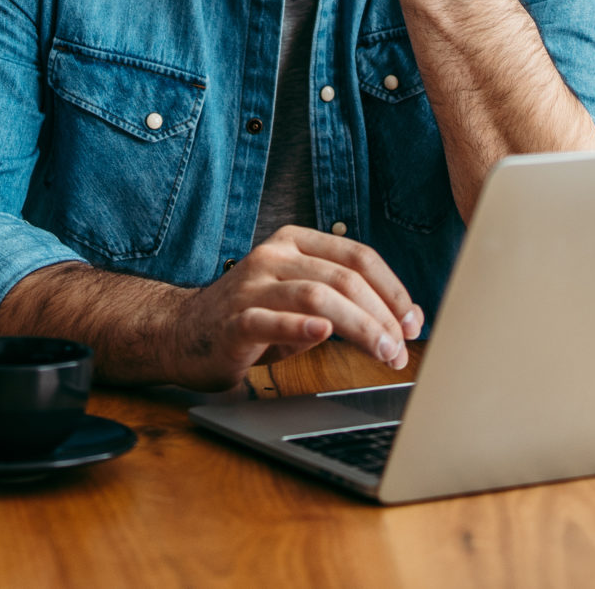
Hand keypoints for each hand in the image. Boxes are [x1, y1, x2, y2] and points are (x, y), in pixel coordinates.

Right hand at [162, 225, 423, 388]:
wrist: (182, 334)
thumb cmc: (252, 318)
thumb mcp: (303, 302)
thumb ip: (347, 304)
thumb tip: (405, 321)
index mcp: (295, 242)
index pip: (358, 256)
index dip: (393, 289)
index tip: (412, 322)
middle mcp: (274, 256)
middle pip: (344, 279)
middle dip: (382, 316)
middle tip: (401, 348)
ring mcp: (251, 286)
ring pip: (317, 297)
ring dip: (359, 327)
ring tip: (382, 352)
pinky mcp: (233, 319)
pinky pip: (270, 319)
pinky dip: (299, 328)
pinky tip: (323, 335)